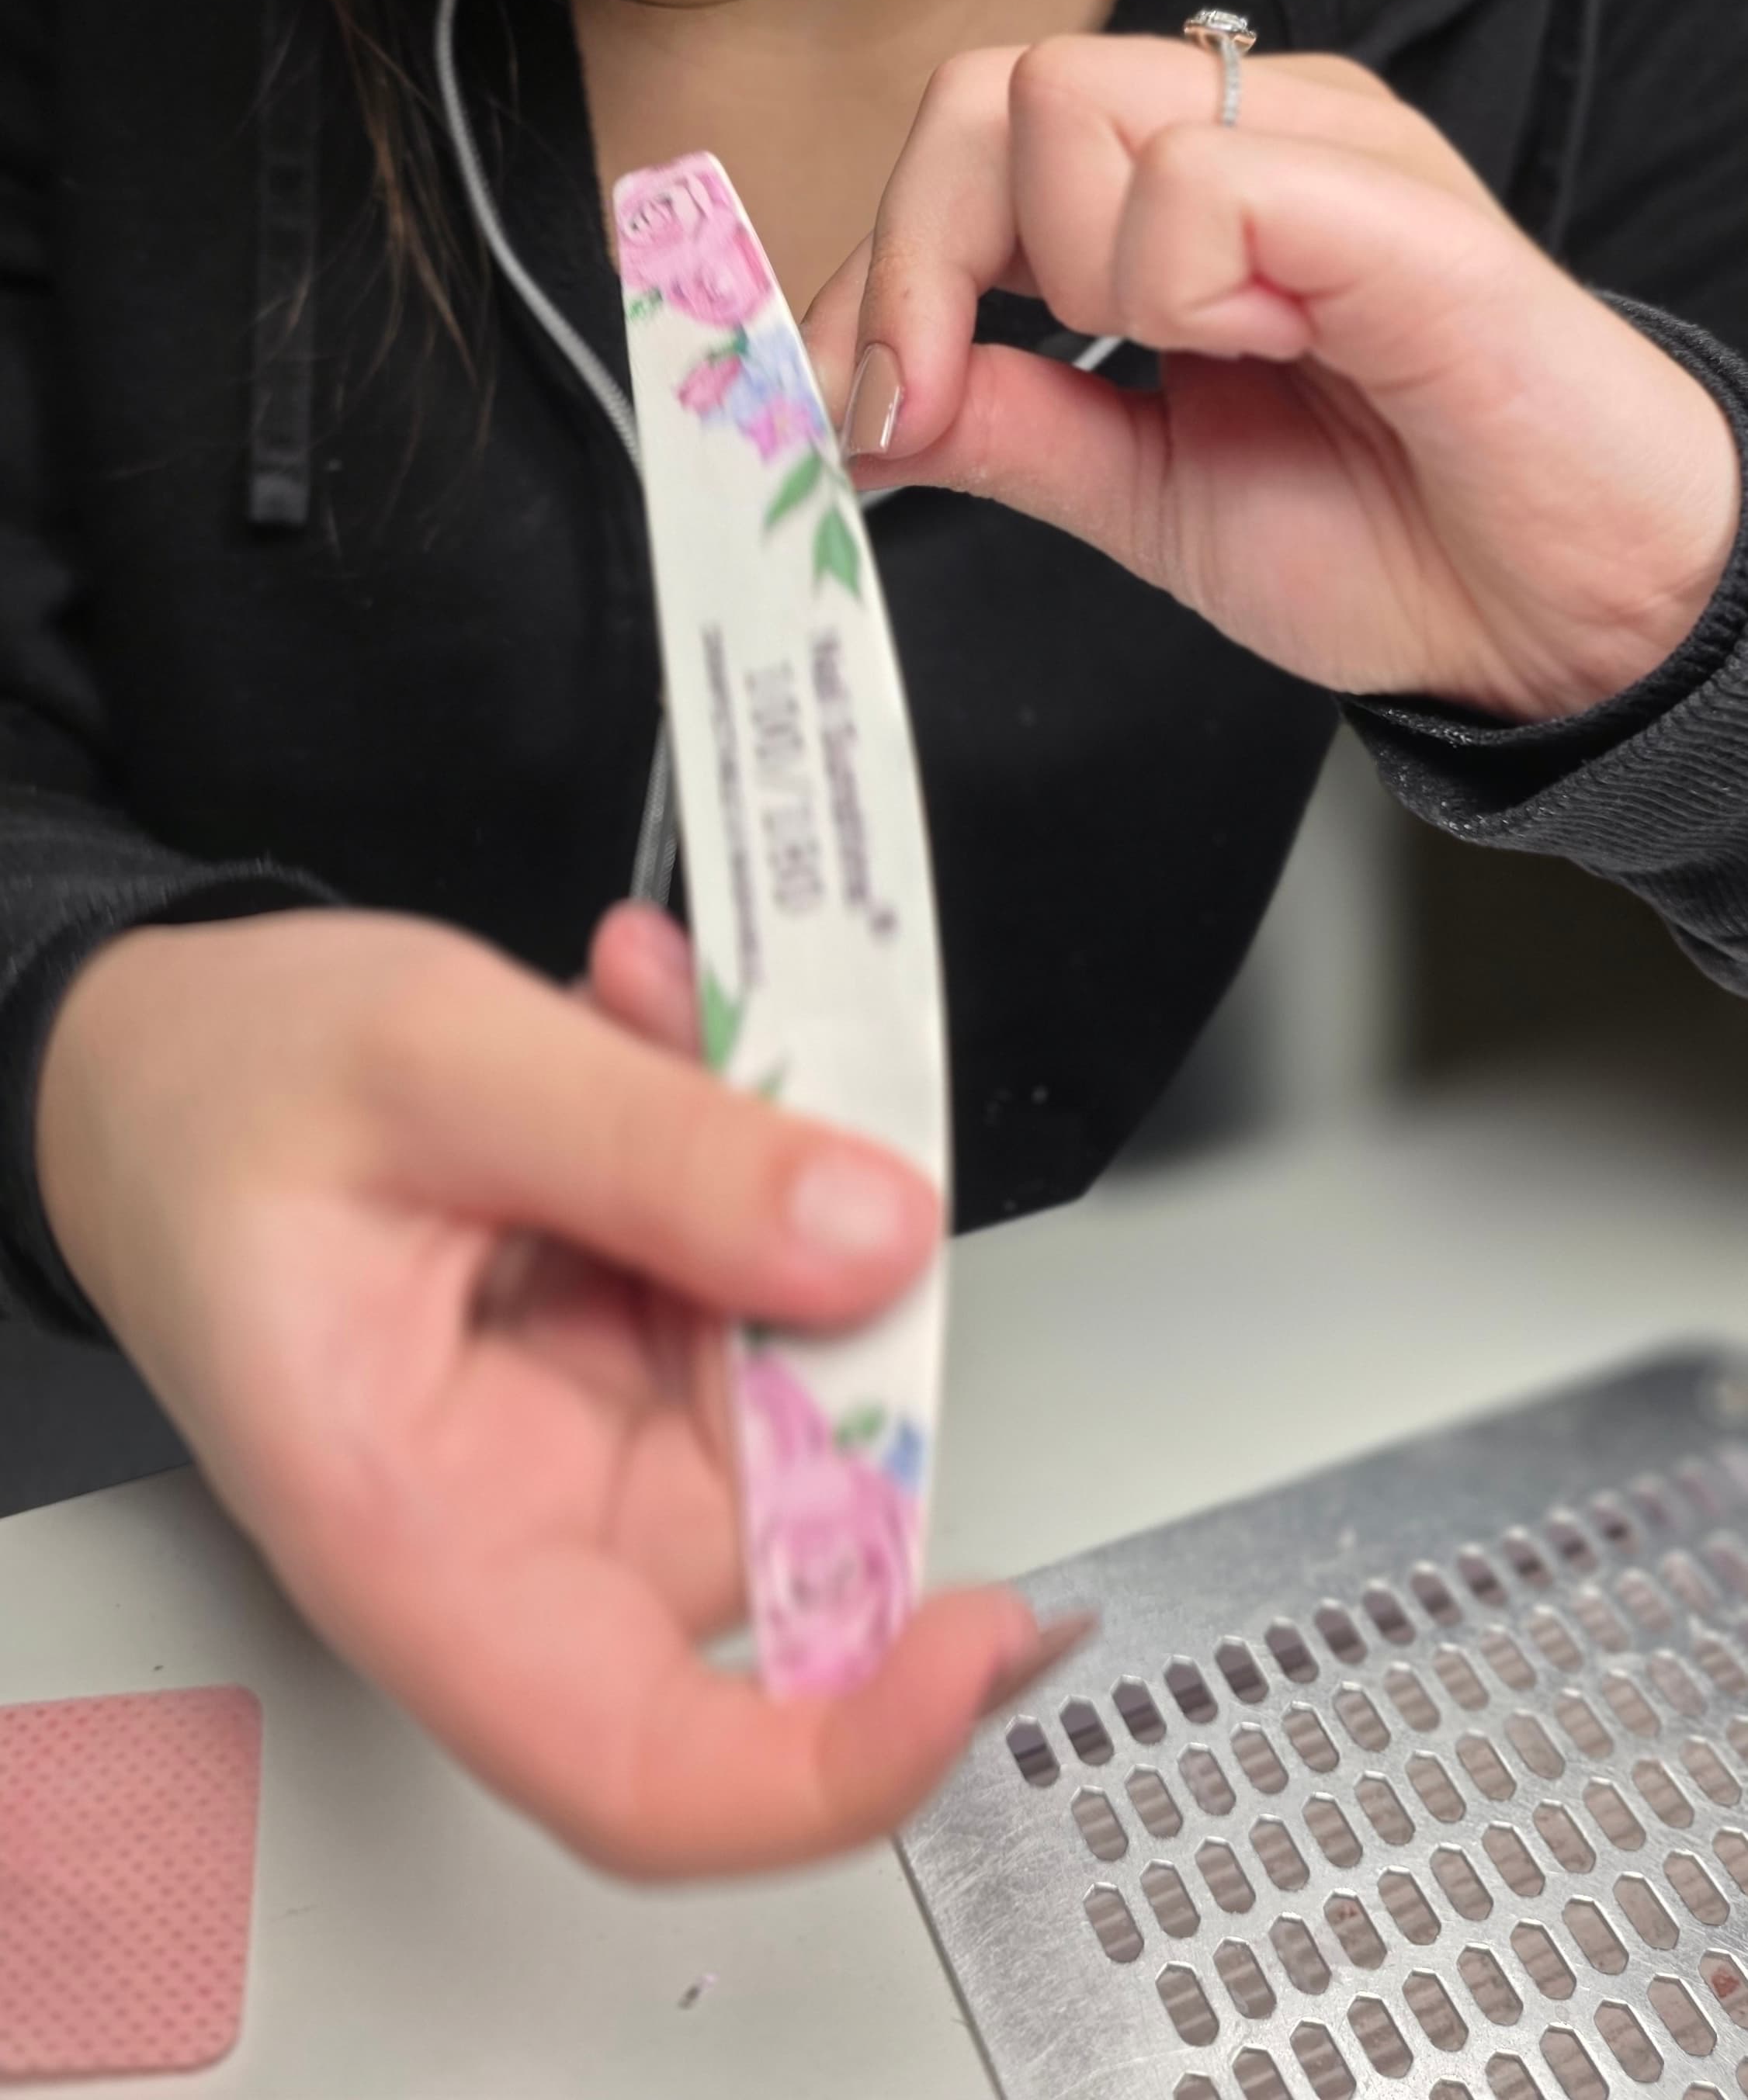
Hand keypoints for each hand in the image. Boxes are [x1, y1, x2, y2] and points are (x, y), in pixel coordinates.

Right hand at [37, 905, 1072, 1879]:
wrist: (150, 1064)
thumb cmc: (216, 1100)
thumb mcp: (434, 1063)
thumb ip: (656, 1148)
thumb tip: (871, 1238)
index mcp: (416, 1538)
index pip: (648, 1768)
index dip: (843, 1753)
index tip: (980, 1638)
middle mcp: (516, 1522)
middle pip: (779, 1515)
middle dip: (826, 1304)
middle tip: (772, 1104)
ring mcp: (583, 1441)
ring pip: (796, 1370)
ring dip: (772, 1185)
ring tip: (655, 1029)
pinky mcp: (623, 1357)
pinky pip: (763, 1284)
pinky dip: (740, 1151)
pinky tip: (652, 1036)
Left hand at [806, 39, 1740, 719]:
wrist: (1564, 619)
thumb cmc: (1398, 539)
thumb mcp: (1146, 496)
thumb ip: (1008, 430)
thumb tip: (849, 406)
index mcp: (1183, 188)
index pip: (967, 137)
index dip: (874, 269)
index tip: (845, 409)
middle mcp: (1246, 131)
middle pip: (986, 90)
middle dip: (918, 263)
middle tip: (941, 399)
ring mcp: (1322, 144)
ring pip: (1069, 103)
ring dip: (1075, 274)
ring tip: (1199, 363)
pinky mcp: (1391, 200)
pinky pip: (1202, 179)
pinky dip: (1183, 289)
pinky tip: (1271, 352)